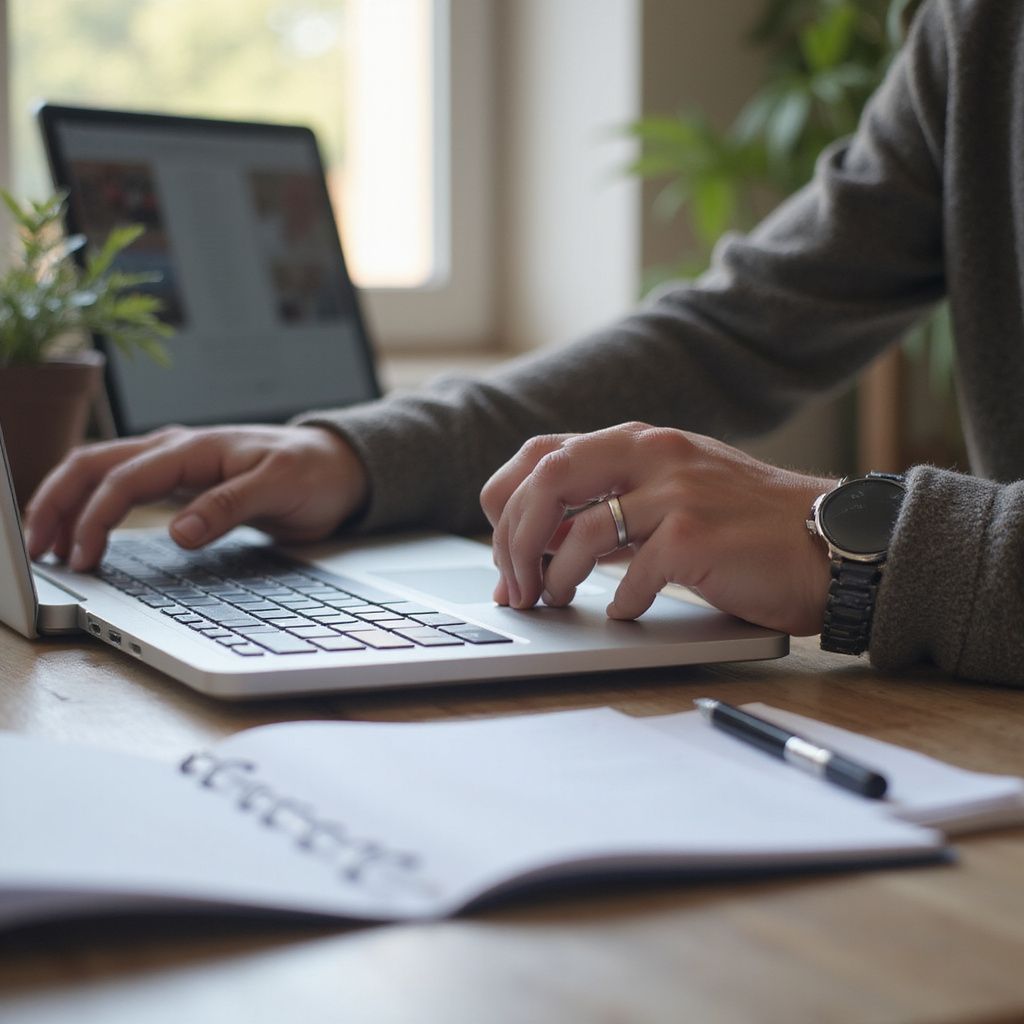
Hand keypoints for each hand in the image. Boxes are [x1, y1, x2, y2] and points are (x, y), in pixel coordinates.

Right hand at [24, 424, 368, 570]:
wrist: (338, 467)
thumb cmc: (313, 472)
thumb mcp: (280, 488)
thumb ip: (230, 507)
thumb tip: (178, 532)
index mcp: (194, 447)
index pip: (123, 479)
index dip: (94, 519)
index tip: (83, 559)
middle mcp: (176, 451)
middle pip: (93, 467)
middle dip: (56, 504)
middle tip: (37, 550)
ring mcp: (176, 466)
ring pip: (101, 474)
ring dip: (67, 504)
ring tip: (47, 545)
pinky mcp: (182, 484)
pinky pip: (123, 489)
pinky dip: (93, 508)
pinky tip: (84, 534)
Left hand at [480, 422, 834, 635]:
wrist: (830, 542)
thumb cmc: (748, 527)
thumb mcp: (674, 493)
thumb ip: (615, 504)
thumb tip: (542, 543)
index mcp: (641, 441)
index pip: (542, 451)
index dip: (506, 499)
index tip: (502, 543)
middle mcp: (655, 454)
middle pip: (546, 481)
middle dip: (513, 540)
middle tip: (513, 585)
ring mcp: (677, 493)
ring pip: (579, 533)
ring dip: (554, 579)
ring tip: (554, 603)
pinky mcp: (698, 536)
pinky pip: (632, 575)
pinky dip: (618, 602)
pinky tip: (625, 612)